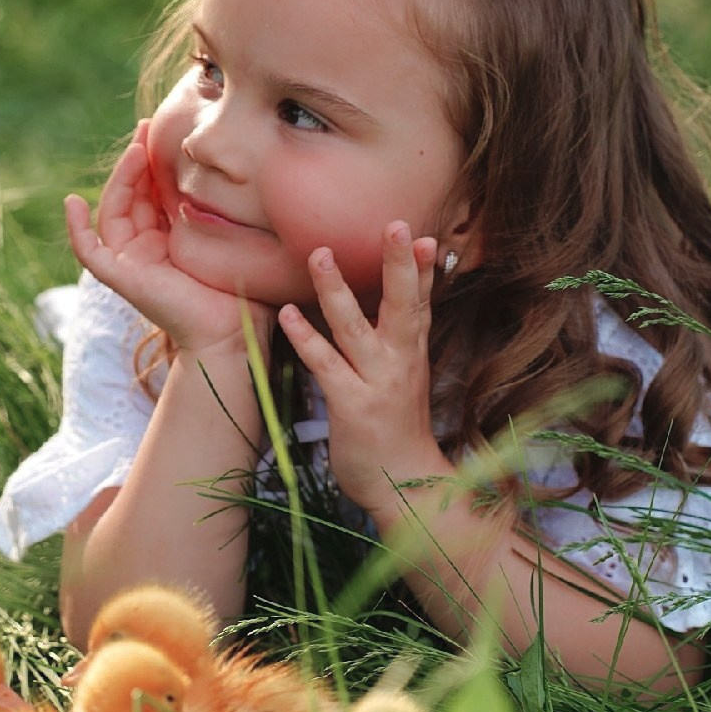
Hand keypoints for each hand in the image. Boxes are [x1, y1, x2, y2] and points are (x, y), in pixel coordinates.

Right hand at [66, 129, 271, 358]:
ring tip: (135, 151)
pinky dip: (76, 229)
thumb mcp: (230, 238)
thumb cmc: (242, 291)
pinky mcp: (122, 278)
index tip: (159, 132)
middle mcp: (145, 249)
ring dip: (119, 179)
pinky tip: (72, 202)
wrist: (236, 332)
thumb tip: (239, 172)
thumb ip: (223, 210)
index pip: (151, 192)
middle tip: (146, 128)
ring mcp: (130, 263)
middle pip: (129, 196)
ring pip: (112, 212)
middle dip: (136, 161)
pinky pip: (89, 252)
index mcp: (168, 240)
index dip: (152, 162)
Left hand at [275, 221, 450, 518]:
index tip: (421, 233)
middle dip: (399, 264)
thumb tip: (388, 308)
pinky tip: (288, 315)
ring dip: (336, 290)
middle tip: (395, 224)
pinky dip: (307, 338)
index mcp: (412, 353)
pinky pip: (327, 364)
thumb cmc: (398, 431)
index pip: (421, 301)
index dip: (422, 267)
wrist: (406, 487)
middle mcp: (400, 362)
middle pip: (402, 305)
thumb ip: (397, 342)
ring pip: (357, 328)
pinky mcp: (352, 405)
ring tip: (318, 253)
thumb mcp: (403, 379)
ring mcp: (377, 383)